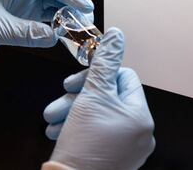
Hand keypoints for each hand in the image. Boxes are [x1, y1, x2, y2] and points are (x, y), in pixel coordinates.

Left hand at [0, 0, 93, 64]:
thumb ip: (26, 33)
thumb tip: (55, 36)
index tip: (85, 6)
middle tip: (86, 16)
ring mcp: (20, 3)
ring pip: (52, 0)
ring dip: (68, 11)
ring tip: (79, 26)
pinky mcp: (20, 17)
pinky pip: (45, 16)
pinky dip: (58, 22)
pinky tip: (65, 31)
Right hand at [43, 28, 154, 169]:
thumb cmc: (83, 147)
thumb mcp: (92, 95)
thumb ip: (105, 63)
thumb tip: (116, 36)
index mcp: (140, 116)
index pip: (123, 78)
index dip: (97, 75)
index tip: (76, 82)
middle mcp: (138, 132)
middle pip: (107, 97)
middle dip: (78, 97)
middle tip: (60, 101)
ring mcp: (125, 147)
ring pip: (97, 114)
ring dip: (71, 112)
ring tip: (53, 120)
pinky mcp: (111, 156)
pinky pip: (95, 131)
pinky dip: (76, 127)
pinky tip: (59, 130)